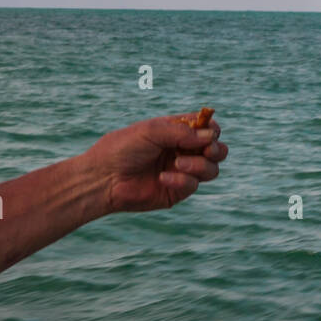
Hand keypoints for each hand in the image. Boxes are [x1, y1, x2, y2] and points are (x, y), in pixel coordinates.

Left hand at [85, 113, 227, 213]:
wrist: (103, 178)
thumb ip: (182, 132)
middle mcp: (182, 151)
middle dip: (216, 149)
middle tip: (206, 149)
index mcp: (176, 132)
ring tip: (178, 163)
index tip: (208, 131)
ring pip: (211, 169)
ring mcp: (181, 171)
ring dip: (200, 164)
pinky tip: (163, 177)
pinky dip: (182, 179)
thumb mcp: (151, 132)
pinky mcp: (176, 191)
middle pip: (217, 150)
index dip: (212, 129)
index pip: (206, 128)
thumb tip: (211, 136)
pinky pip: (193, 185)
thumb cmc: (122, 149)